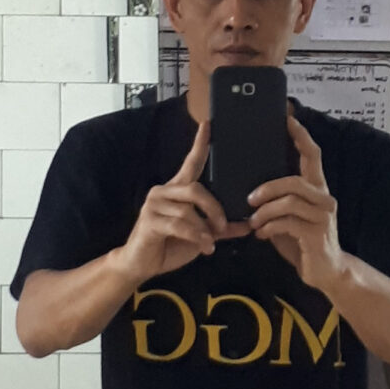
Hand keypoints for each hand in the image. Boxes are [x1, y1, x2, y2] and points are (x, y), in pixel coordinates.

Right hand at [120, 117, 227, 276]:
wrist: (140, 264)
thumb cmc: (170, 245)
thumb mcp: (201, 235)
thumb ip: (221, 229)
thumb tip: (248, 225)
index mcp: (177, 190)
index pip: (190, 162)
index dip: (200, 144)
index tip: (208, 124)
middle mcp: (164, 191)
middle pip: (196, 189)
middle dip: (214, 209)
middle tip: (223, 227)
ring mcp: (154, 205)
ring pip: (189, 210)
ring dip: (205, 229)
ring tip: (210, 243)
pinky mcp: (150, 220)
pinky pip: (180, 225)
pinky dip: (196, 237)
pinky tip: (204, 247)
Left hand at [247, 113, 343, 291]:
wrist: (326, 272)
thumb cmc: (302, 241)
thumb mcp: (288, 216)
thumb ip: (278, 200)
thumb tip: (251, 187)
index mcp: (317, 188)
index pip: (312, 155)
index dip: (301, 136)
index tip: (287, 119)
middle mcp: (323, 198)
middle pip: (295, 180)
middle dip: (268, 187)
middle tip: (249, 198)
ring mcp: (323, 216)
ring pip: (289, 202)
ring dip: (265, 211)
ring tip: (253, 221)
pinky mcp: (317, 234)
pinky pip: (288, 223)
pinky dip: (270, 227)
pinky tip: (262, 234)